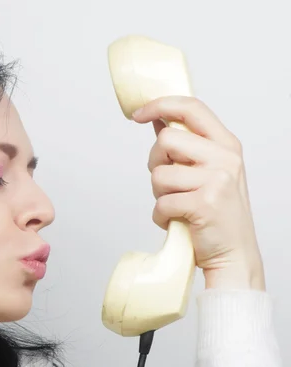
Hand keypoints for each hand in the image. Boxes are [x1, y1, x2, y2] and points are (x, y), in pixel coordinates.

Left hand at [132, 95, 264, 290]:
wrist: (234, 254)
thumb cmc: (217, 215)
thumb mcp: (210, 173)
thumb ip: (187, 148)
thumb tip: (159, 122)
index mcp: (227, 144)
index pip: (191, 108)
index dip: (160, 105)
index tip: (138, 114)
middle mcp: (225, 157)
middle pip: (165, 140)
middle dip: (155, 164)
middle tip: (167, 185)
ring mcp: (216, 180)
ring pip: (158, 175)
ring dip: (159, 195)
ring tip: (177, 206)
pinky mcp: (204, 203)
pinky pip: (161, 203)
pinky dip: (161, 217)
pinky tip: (176, 221)